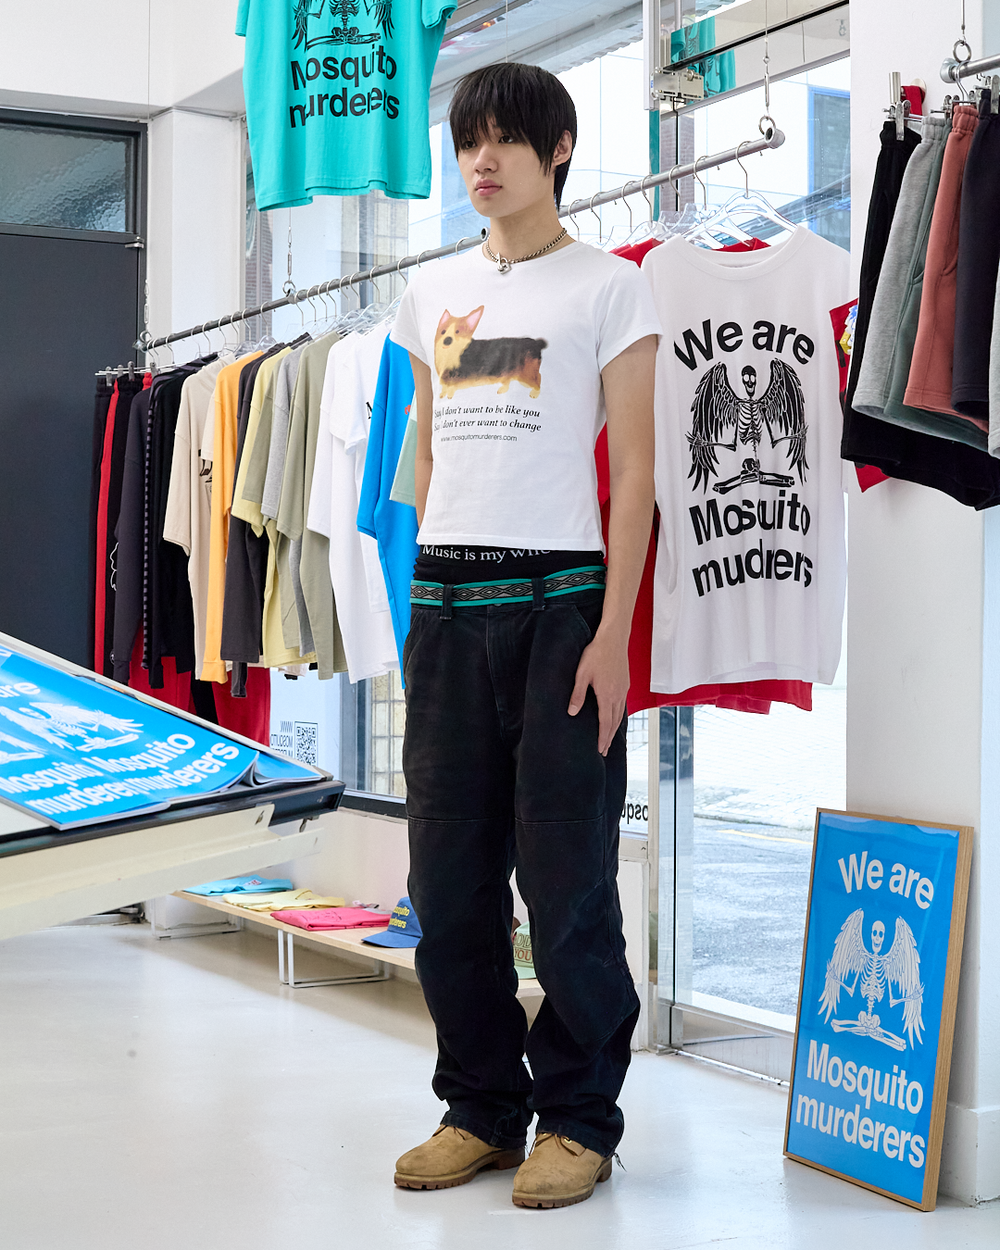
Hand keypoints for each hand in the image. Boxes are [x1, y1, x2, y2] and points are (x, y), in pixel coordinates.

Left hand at [567, 628, 628, 755]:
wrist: (613, 638)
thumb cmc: (596, 654)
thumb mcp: (582, 674)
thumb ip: (577, 694)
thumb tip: (572, 713)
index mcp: (607, 695)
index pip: (605, 723)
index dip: (603, 738)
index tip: (601, 750)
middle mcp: (618, 695)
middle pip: (614, 722)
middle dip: (609, 738)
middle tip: (605, 750)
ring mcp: (623, 690)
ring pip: (620, 715)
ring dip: (615, 728)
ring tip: (609, 738)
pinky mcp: (625, 684)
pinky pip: (623, 705)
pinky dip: (619, 716)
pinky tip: (615, 717)